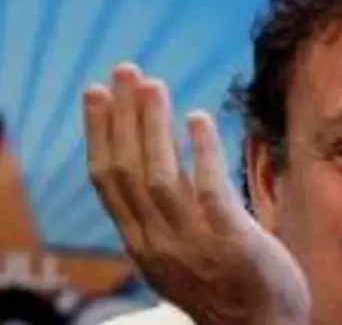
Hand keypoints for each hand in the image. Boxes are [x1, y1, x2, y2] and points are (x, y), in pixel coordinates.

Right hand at [83, 63, 310, 324]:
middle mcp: (156, 240)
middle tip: (123, 70)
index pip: (108, 180)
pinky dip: (199, 150)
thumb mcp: (178, 255)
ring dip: (152, 125)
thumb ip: (164, 217)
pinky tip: (197, 118)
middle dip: (122, 115)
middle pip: (126, 169)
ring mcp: (190, 240)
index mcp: (141, 242)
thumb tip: (156, 170)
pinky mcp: (228, 237)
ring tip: (153, 84)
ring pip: (158, 174)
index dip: (100, 133)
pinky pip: (207, 186)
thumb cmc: (225, 288)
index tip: (97, 94)